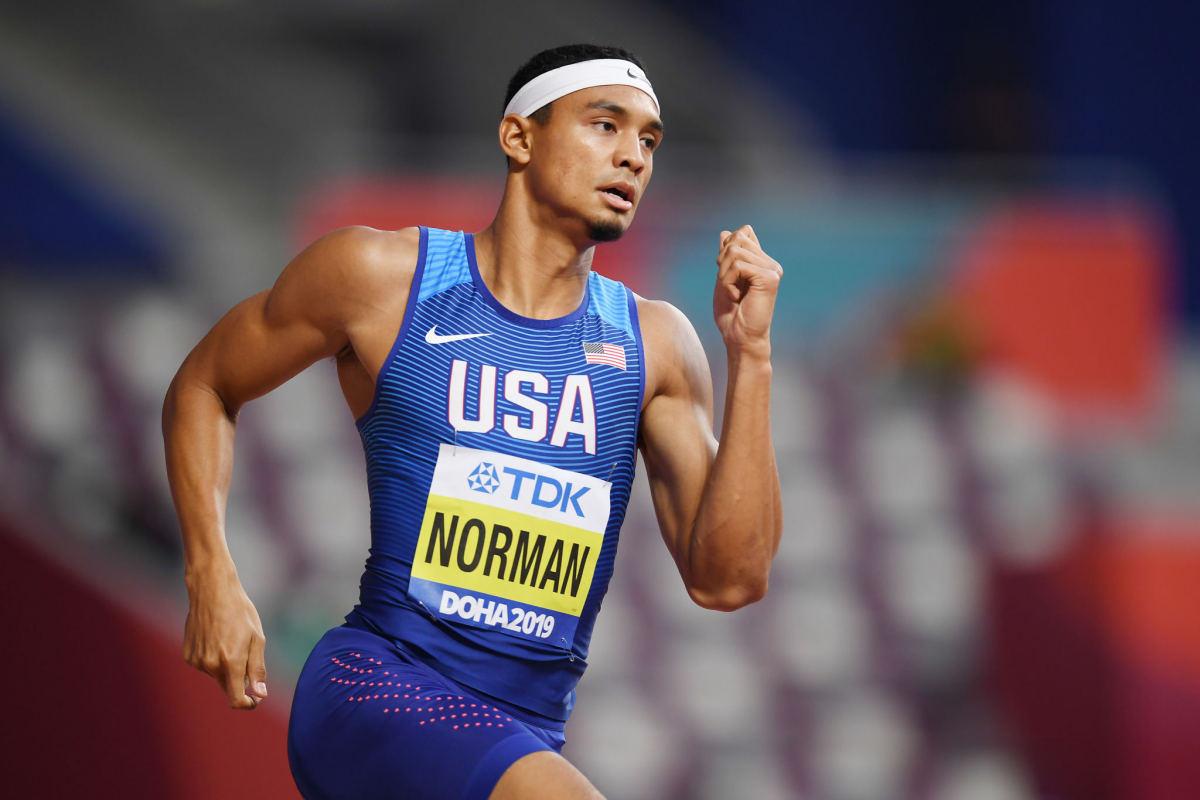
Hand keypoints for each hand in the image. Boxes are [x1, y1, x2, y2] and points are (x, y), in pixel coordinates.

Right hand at [182, 563, 267, 709]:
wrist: (212, 591)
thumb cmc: (240, 612)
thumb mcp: (257, 638)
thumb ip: (257, 669)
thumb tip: (260, 694)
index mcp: (230, 661)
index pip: (235, 699)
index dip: (247, 703)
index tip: (255, 699)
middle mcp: (210, 664)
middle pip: (227, 687)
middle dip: (239, 681)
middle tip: (247, 655)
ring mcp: (196, 660)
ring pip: (216, 675)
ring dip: (225, 667)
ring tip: (230, 639)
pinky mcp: (187, 654)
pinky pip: (204, 665)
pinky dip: (212, 659)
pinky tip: (216, 638)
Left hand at [713, 225, 781, 355]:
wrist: (739, 337)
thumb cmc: (732, 313)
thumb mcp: (724, 278)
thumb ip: (726, 257)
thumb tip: (725, 233)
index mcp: (761, 261)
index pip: (743, 232)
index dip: (727, 247)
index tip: (726, 273)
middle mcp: (770, 263)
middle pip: (737, 237)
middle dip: (722, 260)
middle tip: (727, 283)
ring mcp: (772, 269)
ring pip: (734, 250)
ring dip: (723, 273)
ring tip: (731, 291)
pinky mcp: (770, 278)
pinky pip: (738, 265)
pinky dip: (728, 281)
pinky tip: (736, 296)